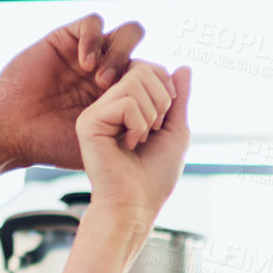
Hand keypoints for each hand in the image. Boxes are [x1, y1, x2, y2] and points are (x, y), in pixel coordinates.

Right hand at [0, 13, 144, 169]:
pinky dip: (94, 39)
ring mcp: (85, 55)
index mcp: (119, 95)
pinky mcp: (63, 40)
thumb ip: (149, 121)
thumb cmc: (57, 146)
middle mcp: (105, 72)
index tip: (146, 108)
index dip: (158, 85)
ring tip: (103, 81)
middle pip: (147, 57)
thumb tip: (179, 96)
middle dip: (141, 71)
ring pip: (124, 35)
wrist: (16, 136)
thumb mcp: (111, 142)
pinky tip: (85, 64)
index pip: (154, 75)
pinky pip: (92, 23)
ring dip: (119, 55)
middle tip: (123, 96)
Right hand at [75, 63, 190, 225]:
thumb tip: (184, 67)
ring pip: (134, 81)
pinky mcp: (88, 122)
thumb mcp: (175, 131)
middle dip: (161, 101)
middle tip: (152, 131)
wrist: (135, 205)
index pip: (149, 70)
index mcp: (124, 106)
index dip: (166, 90)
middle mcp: (107, 105)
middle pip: (142, 69)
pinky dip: (138, 125)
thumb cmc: (154, 177)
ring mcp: (96, 112)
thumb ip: (179, 99)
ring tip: (139, 140)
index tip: (162, 122)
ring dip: (150, 115)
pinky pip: (126, 102)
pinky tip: (128, 145)